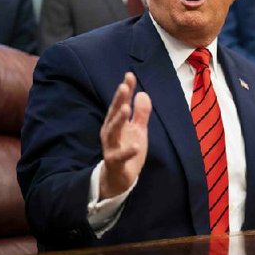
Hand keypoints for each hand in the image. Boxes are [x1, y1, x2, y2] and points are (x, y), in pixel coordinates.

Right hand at [99, 72, 151, 199]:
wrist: (118, 178)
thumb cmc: (127, 151)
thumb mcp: (138, 130)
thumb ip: (140, 113)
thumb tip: (143, 93)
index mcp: (117, 123)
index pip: (120, 104)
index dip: (125, 90)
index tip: (129, 75)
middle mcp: (111, 133)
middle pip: (114, 114)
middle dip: (118, 100)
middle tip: (123, 86)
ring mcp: (111, 147)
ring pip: (112, 132)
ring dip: (118, 120)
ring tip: (125, 108)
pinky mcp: (115, 162)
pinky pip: (120, 156)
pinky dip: (127, 151)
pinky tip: (136, 146)